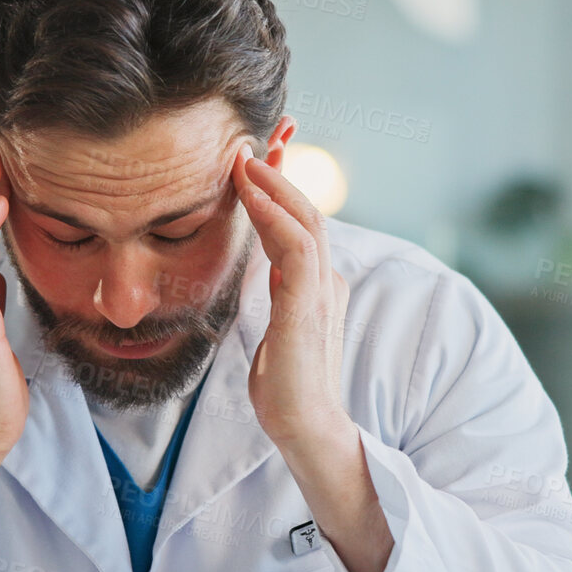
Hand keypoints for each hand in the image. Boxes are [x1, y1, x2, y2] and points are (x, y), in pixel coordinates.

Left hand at [235, 143, 391, 571]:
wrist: (306, 430)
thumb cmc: (286, 387)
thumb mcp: (275, 326)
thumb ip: (276, 291)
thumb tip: (262, 261)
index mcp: (318, 284)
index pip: (301, 220)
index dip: (280, 184)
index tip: (254, 155)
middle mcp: (326, 280)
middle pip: (307, 209)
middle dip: (279, 172)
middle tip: (248, 141)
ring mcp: (321, 291)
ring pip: (306, 218)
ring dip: (274, 184)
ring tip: (244, 157)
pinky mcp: (308, 307)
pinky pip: (295, 247)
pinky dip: (274, 215)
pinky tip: (251, 194)